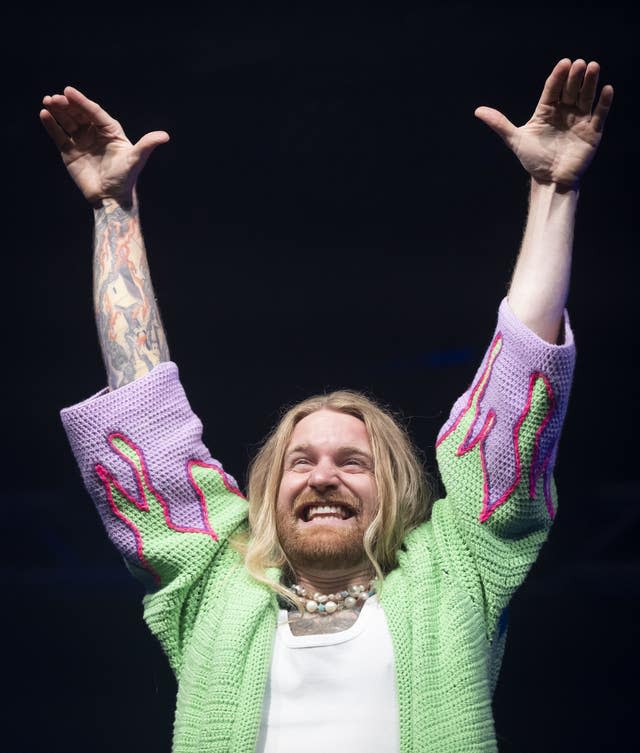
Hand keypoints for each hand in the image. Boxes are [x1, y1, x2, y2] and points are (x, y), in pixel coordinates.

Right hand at [40, 87, 168, 204]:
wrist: (110, 198)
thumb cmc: (125, 179)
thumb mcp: (136, 160)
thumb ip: (147, 145)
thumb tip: (165, 136)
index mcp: (110, 131)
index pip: (94, 112)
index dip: (82, 101)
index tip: (69, 91)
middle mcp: (95, 133)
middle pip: (79, 114)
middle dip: (67, 104)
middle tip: (55, 98)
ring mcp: (82, 141)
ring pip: (67, 121)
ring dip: (57, 111)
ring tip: (47, 102)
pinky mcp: (70, 151)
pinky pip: (59, 135)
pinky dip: (51, 125)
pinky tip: (44, 115)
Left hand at [475, 59, 613, 187]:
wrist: (550, 180)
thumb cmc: (533, 160)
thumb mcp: (515, 140)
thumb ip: (499, 124)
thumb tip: (477, 111)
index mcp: (546, 111)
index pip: (552, 89)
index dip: (558, 76)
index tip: (564, 63)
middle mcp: (564, 111)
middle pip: (570, 89)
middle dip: (575, 76)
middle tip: (579, 64)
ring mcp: (579, 120)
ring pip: (586, 97)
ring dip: (590, 83)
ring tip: (593, 67)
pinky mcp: (592, 131)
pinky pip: (600, 114)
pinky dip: (604, 102)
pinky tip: (606, 89)